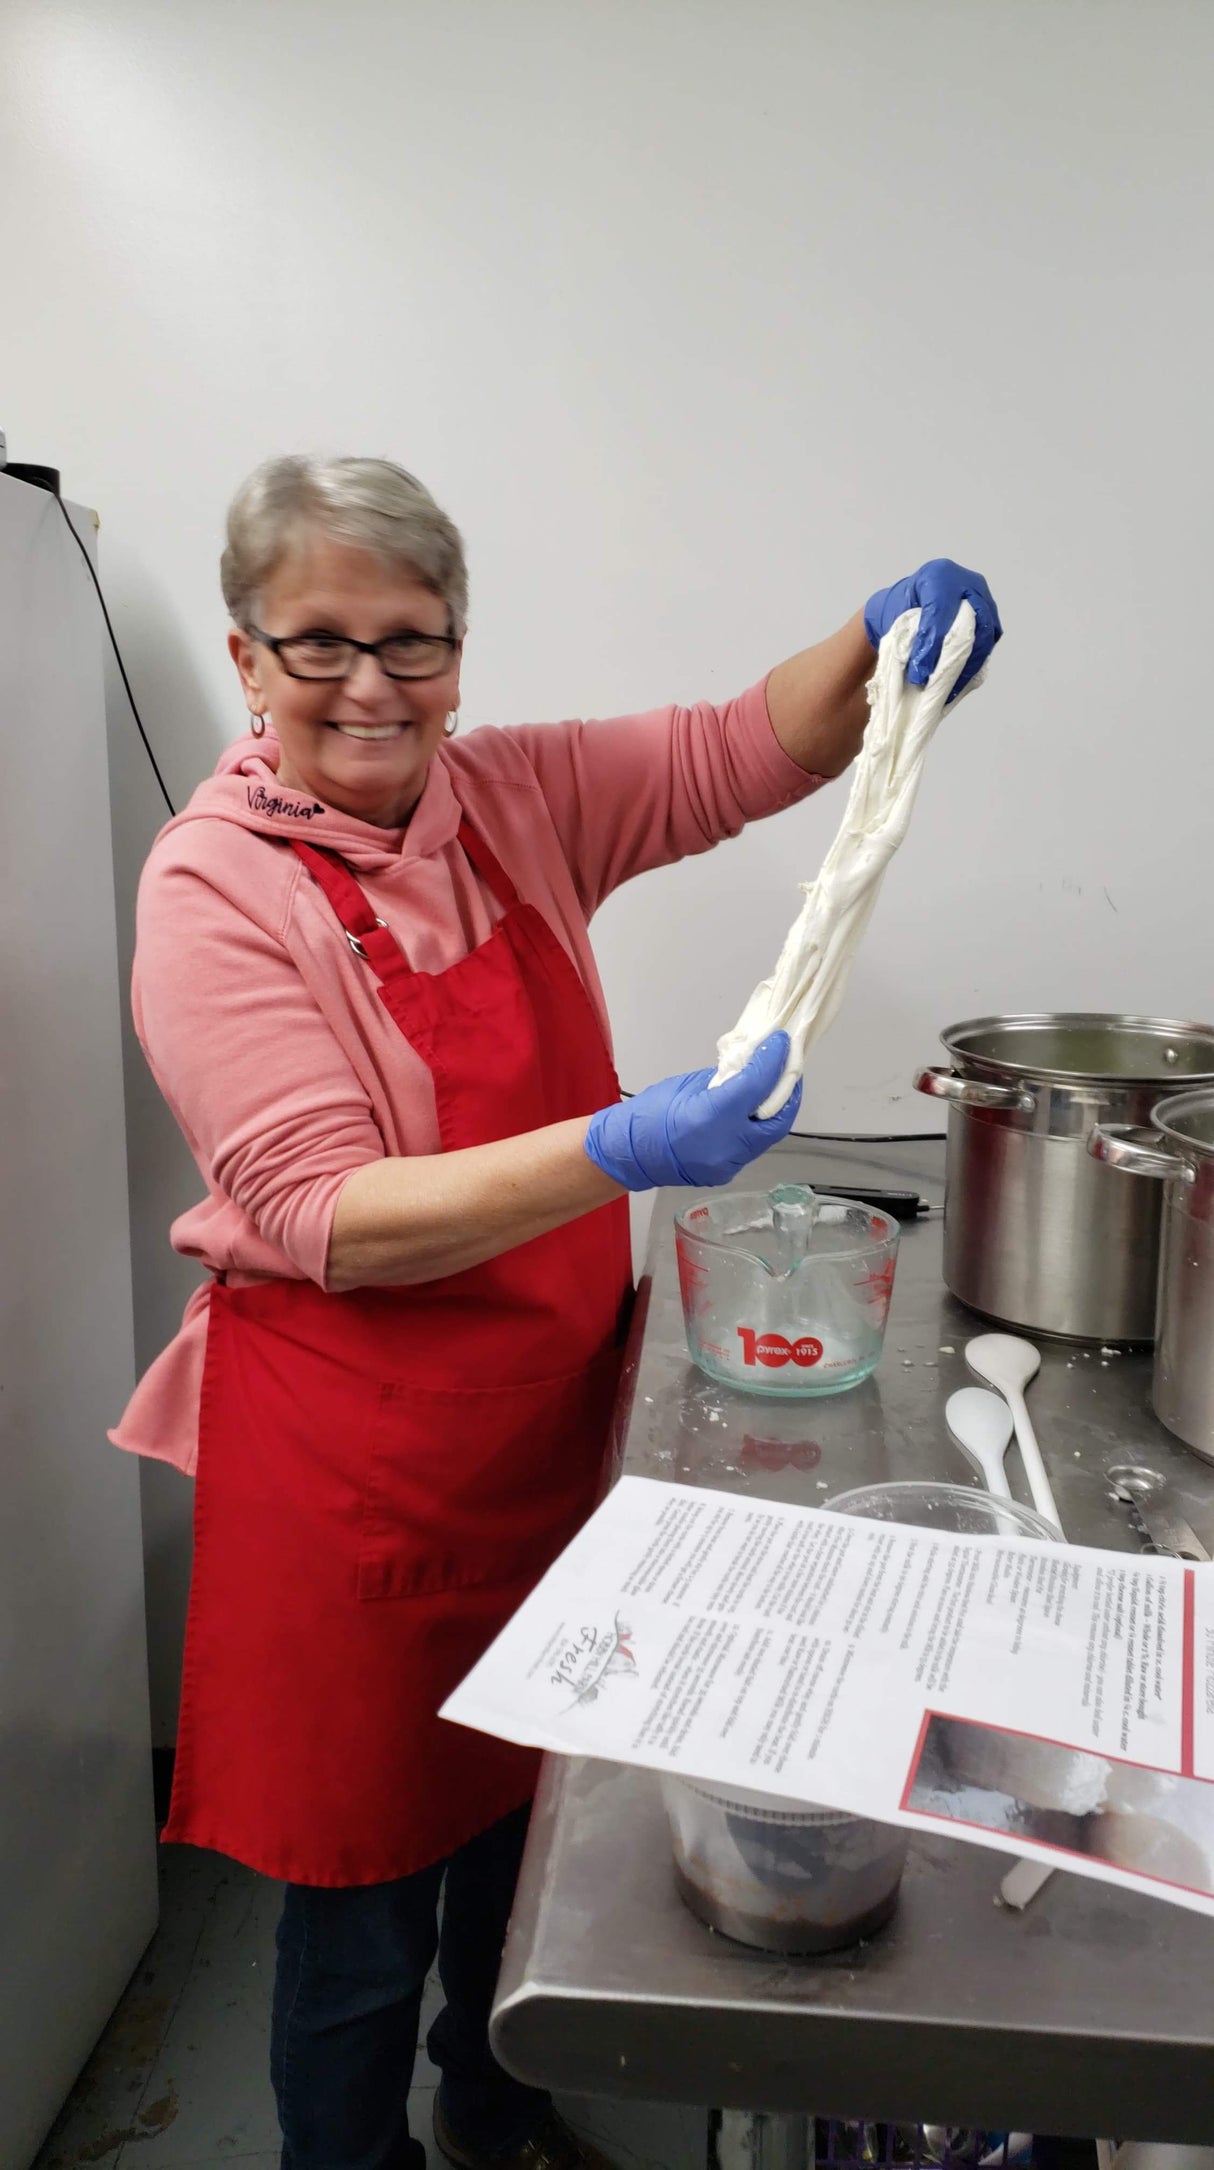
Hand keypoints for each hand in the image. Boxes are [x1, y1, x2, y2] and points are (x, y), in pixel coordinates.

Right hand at [584, 1034, 801, 1192]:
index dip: (774, 1061)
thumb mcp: (688, 1085)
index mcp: (712, 1116)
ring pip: (767, 1136)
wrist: (627, 1153)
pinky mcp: (726, 1172)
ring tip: (775, 1087)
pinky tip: (754, 1111)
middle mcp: (726, 1145)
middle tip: (788, 1067)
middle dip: (788, 1091)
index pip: (757, 1084)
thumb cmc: (649, 1113)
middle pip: (776, 1118)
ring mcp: (728, 1164)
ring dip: (775, 1110)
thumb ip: (724, 1079)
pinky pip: (751, 1147)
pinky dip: (757, 1127)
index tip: (782, 1042)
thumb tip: (751, 1068)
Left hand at [864, 558, 1000, 700]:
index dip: (930, 646)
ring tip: (951, 690)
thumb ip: (906, 637)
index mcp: (939, 576)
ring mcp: (983, 599)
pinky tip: (960, 682)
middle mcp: (967, 583)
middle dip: (955, 659)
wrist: (914, 600)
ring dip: (969, 665)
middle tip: (938, 686)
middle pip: (971, 623)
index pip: (938, 613)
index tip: (920, 674)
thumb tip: (919, 673)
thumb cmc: (901, 607)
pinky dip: (975, 663)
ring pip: (985, 634)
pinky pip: (988, 641)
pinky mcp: (991, 616)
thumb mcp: (895, 616)